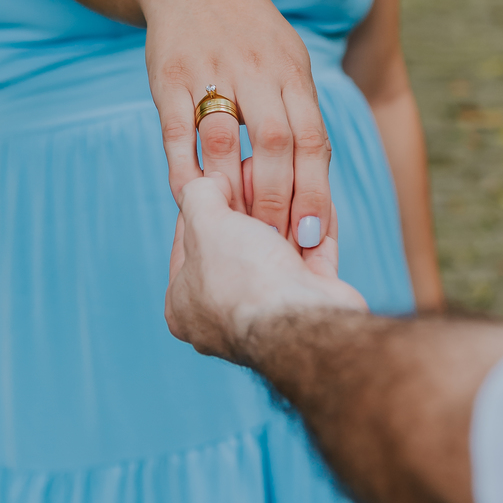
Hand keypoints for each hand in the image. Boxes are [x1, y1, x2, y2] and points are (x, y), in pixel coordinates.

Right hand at [140, 0, 332, 241]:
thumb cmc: (249, 34)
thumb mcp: (287, 60)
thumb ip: (301, 116)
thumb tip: (317, 187)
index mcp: (292, 71)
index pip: (312, 138)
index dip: (314, 190)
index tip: (312, 235)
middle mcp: (256, 70)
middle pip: (276, 142)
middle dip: (276, 200)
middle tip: (273, 242)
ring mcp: (210, 71)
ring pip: (224, 139)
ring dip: (229, 190)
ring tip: (235, 228)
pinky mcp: (168, 77)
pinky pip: (176, 132)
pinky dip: (183, 170)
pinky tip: (190, 200)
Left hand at [165, 175, 367, 363]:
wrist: (301, 325)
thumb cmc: (243, 278)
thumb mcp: (205, 223)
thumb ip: (198, 196)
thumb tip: (211, 181)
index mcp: (185, 305)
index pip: (189, 242)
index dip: (205, 204)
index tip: (222, 176)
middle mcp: (224, 315)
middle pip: (235, 246)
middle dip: (249, 209)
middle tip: (257, 176)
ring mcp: (269, 314)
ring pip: (275, 255)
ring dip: (283, 218)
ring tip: (288, 182)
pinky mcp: (309, 309)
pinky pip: (311, 262)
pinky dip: (314, 233)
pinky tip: (317, 205)